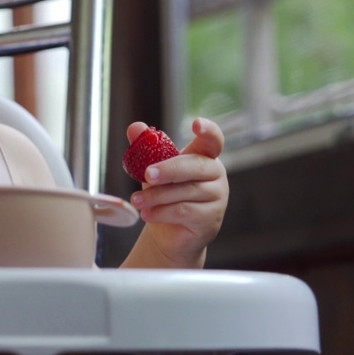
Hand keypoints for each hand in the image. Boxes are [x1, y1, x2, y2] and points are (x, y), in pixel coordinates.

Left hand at [127, 117, 227, 267]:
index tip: (196, 124)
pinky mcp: (211, 219)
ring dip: (157, 196)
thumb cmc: (164, 193)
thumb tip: (135, 127)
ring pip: (186, 191)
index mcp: (204, 156)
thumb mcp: (153, 168)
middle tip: (147, 175)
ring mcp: (218, 197)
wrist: (169, 231)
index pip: (213, 139)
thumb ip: (145, 147)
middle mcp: (216, 174)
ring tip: (137, 201)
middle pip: (196, 166)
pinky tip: (147, 214)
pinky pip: (184, 211)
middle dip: (169, 170)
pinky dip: (162, 212)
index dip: (208, 130)